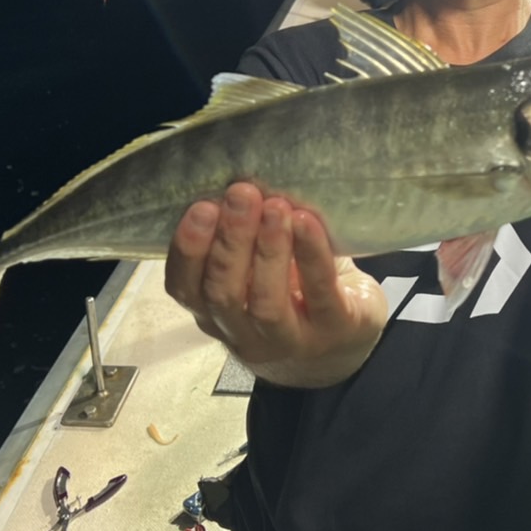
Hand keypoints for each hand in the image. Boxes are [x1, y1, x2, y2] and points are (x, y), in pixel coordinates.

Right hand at [164, 182, 388, 386]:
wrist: (344, 347)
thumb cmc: (292, 296)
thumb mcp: (255, 274)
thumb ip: (240, 242)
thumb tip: (234, 183)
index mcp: (214, 313)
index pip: (185, 289)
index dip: (188, 250)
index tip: (200, 207)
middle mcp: (243, 334)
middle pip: (223, 293)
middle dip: (230, 240)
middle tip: (241, 194)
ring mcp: (289, 341)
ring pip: (266, 303)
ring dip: (267, 250)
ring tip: (275, 207)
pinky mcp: (335, 330)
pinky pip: (319, 294)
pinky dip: (310, 255)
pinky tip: (306, 223)